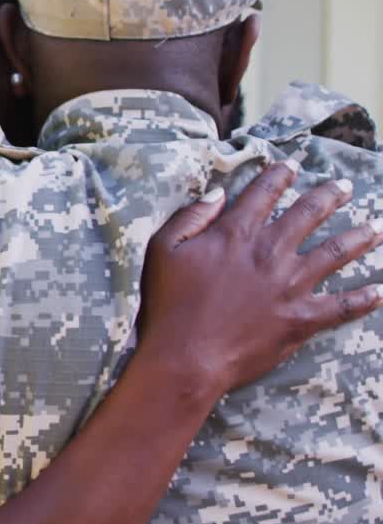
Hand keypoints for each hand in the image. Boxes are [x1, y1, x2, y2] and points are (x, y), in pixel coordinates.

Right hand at [137, 161, 382, 398]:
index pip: (264, 193)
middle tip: (344, 186)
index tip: (292, 166)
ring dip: (358, 238)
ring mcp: (290, 286)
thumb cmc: (168, 304)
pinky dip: (364, 299)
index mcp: (235, 234)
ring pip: (335, 253)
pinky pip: (341, 306)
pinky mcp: (300, 319)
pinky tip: (380, 291)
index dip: (279, 176)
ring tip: (376, 227)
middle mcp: (270, 253)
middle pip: (308, 215)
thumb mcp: (163, 249)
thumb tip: (218, 194)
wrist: (185, 357)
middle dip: (329, 196)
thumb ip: (190, 217)